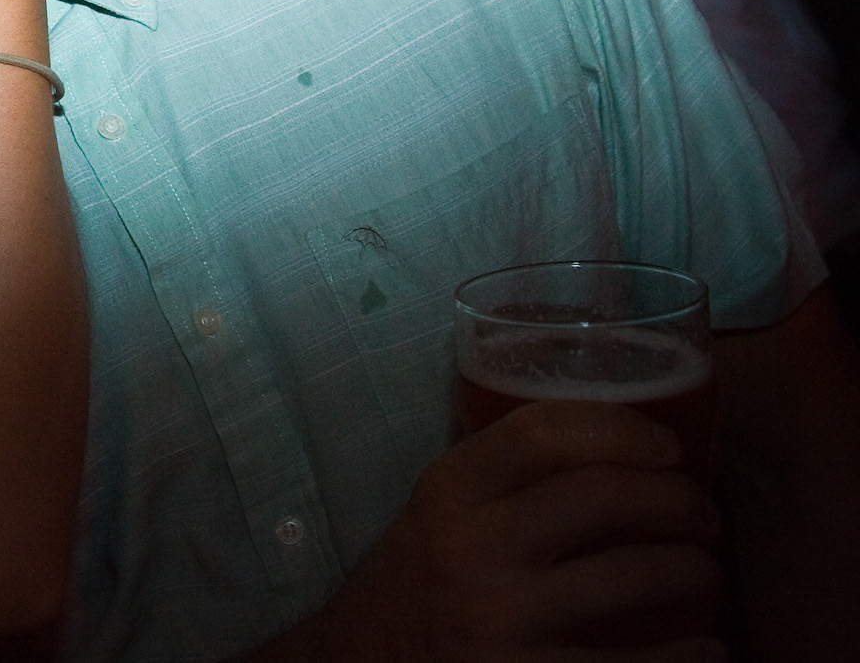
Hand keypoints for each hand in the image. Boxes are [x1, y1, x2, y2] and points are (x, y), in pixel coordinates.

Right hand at [261, 402, 722, 662]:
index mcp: (449, 491)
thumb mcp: (438, 513)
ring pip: (631, 577)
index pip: (541, 432)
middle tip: (702, 511)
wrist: (362, 661)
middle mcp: (472, 547)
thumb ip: (501, 478)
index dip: (621, 429)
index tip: (668, 447)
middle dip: (676, 499)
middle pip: (601, 496)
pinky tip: (707, 650)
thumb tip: (613, 445)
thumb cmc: (414, 582)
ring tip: (705, 570)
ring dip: (693, 570)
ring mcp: (500, 617)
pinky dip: (687, 657)